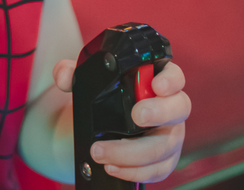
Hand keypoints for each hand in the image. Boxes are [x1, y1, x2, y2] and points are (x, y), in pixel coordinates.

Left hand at [52, 59, 190, 183]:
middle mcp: (169, 107)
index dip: (170, 80)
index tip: (156, 85)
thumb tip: (63, 77)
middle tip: (137, 116)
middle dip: (160, 113)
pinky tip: (113, 167)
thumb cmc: (104, 96)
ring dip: (134, 152)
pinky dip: (134, 172)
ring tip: (101, 151)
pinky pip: (157, 170)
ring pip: (165, 146)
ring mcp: (169, 135)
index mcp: (155, 80)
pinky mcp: (163, 160)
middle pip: (179, 108)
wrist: (101, 124)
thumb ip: (72, 72)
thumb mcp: (87, 80)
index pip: (173, 75)